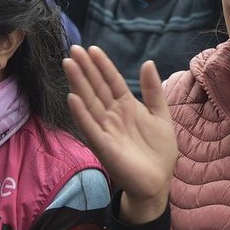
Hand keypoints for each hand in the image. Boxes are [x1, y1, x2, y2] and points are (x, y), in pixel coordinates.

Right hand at [65, 46, 177, 224]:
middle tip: (73, 50)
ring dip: (79, 84)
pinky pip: (90, 128)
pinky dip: (81, 114)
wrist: (158, 181)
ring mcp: (107, 130)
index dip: (102, 65)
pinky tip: (73, 98)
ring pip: (90, 102)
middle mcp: (113, 115)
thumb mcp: (160, 114)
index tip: (92, 49)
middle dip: (85, 69)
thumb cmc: (159, 149)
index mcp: (126, 106)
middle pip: (96, 88)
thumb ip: (153, 90)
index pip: (112, 81)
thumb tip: (147, 62)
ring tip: (68, 65)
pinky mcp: (104, 146)